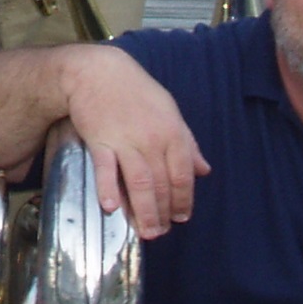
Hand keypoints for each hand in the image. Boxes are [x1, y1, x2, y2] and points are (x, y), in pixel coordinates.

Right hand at [62, 50, 206, 237]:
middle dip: (164, 213)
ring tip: (146, 232)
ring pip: (140, 183)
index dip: (183, 200)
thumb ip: (188, 143)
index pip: (183, 175)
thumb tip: (204, 170)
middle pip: (162, 185)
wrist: (98, 72)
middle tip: (161, 232)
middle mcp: (153, 139)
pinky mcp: (100, 141)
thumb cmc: (136, 92)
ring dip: (144, 212)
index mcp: (173, 132)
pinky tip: (111, 208)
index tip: (181, 217)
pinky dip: (109, 189)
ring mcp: (126, 141)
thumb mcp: (170, 111)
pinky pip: (106, 169)